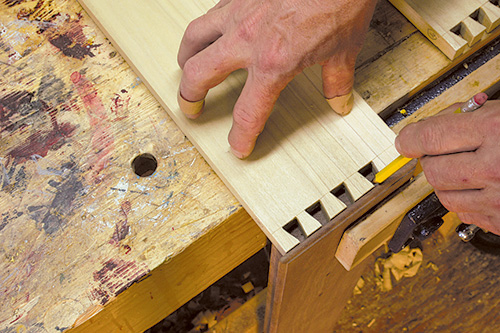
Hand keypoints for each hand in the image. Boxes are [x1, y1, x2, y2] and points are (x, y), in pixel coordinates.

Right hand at [177, 0, 376, 157]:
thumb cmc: (341, 0)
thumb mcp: (344, 50)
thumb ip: (337, 81)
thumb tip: (339, 100)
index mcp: (273, 63)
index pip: (248, 112)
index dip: (241, 136)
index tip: (238, 146)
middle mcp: (248, 40)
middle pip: (199, 75)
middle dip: (189, 97)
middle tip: (191, 108)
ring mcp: (238, 13)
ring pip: (194, 39)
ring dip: (186, 59)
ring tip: (187, 69)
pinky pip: (211, 13)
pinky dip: (207, 28)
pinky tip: (214, 31)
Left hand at [395, 100, 499, 234]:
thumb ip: (475, 116)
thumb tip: (441, 123)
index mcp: (496, 131)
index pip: (429, 137)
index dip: (411, 138)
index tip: (406, 140)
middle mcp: (495, 168)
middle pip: (432, 170)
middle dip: (433, 160)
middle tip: (445, 150)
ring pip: (444, 195)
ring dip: (448, 181)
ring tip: (469, 168)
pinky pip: (465, 214)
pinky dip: (466, 201)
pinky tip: (483, 186)